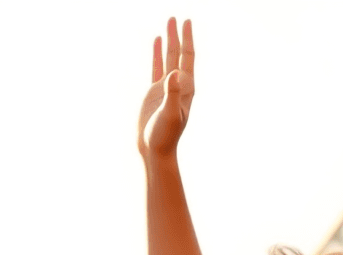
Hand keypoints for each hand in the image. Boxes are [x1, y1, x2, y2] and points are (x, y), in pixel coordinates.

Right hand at [137, 17, 194, 159]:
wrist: (155, 149)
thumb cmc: (164, 135)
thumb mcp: (169, 114)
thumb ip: (172, 93)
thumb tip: (174, 74)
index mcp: (186, 87)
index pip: (187, 57)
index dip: (187, 39)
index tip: (186, 22)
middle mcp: (178, 84)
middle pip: (179, 54)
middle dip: (178, 36)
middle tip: (176, 17)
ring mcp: (166, 87)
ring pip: (168, 58)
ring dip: (168, 42)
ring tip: (168, 24)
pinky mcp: (154, 92)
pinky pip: (156, 67)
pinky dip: (156, 54)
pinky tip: (156, 43)